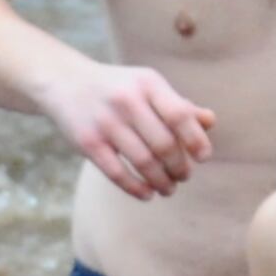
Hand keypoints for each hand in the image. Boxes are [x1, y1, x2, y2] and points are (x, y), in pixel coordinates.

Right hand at [45, 59, 215, 199]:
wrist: (64, 81)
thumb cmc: (117, 88)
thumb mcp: (147, 86)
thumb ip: (178, 104)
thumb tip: (211, 122)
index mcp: (147, 83)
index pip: (180, 115)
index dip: (196, 140)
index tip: (203, 157)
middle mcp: (127, 100)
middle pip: (164, 144)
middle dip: (179, 167)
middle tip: (183, 176)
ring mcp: (105, 122)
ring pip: (143, 162)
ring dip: (162, 182)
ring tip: (168, 188)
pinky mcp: (88, 142)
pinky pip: (117, 173)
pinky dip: (136, 188)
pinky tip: (147, 194)